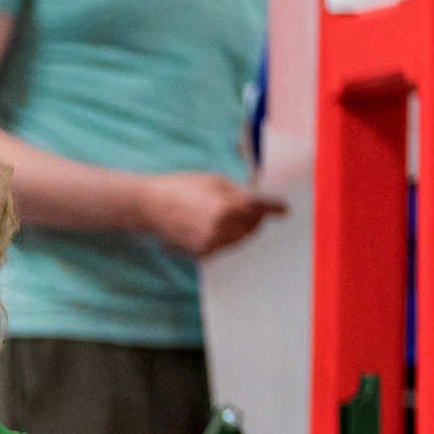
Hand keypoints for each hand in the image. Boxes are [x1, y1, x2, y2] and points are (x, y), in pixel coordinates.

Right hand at [134, 171, 286, 257]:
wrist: (150, 206)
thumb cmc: (180, 187)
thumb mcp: (213, 180)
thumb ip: (237, 192)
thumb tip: (256, 200)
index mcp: (226, 205)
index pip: (259, 209)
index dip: (274, 209)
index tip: (283, 211)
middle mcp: (221, 227)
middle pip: (252, 227)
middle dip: (256, 219)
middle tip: (255, 213)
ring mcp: (210, 242)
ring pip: (239, 239)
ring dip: (241, 230)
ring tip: (231, 218)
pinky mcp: (201, 253)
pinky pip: (224, 247)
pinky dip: (225, 238)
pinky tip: (215, 228)